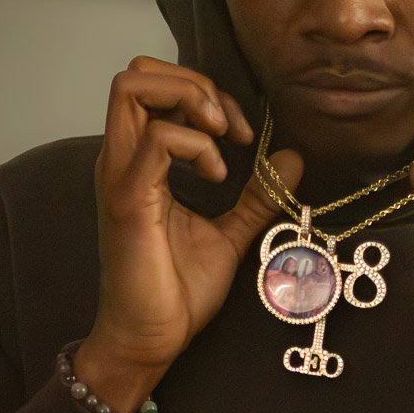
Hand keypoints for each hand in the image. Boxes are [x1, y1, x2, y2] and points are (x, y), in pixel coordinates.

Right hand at [81, 56, 304, 386]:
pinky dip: (196, 145)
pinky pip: (157, 140)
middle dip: (194, 83)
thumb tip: (292, 160)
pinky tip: (217, 177)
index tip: (243, 135)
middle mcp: (123, 160)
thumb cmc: (176, 292)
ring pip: (133, 87)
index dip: (205, 92)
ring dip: (190, 99)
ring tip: (222, 140)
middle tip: (229, 127)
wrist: (151, 340)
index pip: (154, 86)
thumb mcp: (230, 234)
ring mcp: (121, 175)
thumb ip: (256, 197)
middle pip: (137, 73)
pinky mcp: (128, 200)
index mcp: (140, 162)